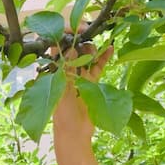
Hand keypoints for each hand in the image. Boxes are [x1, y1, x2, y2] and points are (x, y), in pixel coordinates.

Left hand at [51, 40, 113, 164]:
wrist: (75, 134)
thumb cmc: (63, 115)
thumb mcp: (62, 91)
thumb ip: (66, 71)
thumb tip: (70, 49)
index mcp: (54, 73)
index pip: (55, 48)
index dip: (62, 36)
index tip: (72, 30)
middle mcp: (65, 73)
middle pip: (72, 49)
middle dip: (78, 40)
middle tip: (86, 34)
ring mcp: (79, 77)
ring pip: (85, 57)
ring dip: (90, 49)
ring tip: (92, 48)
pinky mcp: (91, 84)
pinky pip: (97, 67)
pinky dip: (103, 57)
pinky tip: (110, 48)